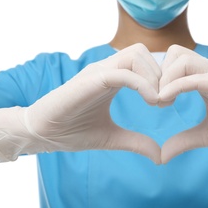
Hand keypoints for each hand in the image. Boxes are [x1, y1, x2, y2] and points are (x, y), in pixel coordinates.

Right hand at [0, 43, 161, 163]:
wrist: (41, 133)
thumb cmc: (71, 132)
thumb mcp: (111, 138)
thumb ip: (136, 142)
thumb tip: (159, 156)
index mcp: (112, 78)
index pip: (143, 60)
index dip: (160, 77)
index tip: (166, 102)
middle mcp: (106, 70)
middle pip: (142, 51)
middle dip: (160, 74)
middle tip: (164, 101)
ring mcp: (97, 72)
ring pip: (135, 54)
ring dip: (152, 76)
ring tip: (156, 101)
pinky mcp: (90, 80)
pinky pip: (123, 73)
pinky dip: (142, 84)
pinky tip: (151, 102)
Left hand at [159, 45, 207, 163]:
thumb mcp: (206, 135)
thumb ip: (184, 141)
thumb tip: (161, 155)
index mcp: (204, 78)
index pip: (174, 61)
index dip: (159, 77)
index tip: (155, 101)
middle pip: (174, 52)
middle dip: (158, 73)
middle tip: (156, 99)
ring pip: (181, 58)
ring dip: (165, 79)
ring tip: (163, 102)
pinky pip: (193, 77)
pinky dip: (175, 86)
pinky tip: (166, 101)